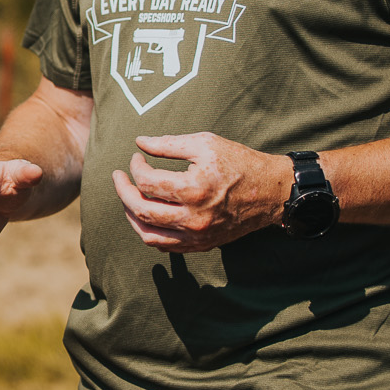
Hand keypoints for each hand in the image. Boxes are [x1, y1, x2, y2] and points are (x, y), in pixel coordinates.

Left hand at [110, 133, 288, 251]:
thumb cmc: (239, 162)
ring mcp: (197, 236)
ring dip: (131, 216)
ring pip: (148, 235)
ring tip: (127, 198)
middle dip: (123, 192)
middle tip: (119, 178)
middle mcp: (193, 218)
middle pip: (141, 211)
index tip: (137, 157)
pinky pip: (165, 246)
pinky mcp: (202, 244)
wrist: (270, 192)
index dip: (135, 168)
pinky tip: (146, 216)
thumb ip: (169, 143)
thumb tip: (139, 142)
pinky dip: (149, 232)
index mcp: (194, 189)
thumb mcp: (205, 143)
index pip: (147, 183)